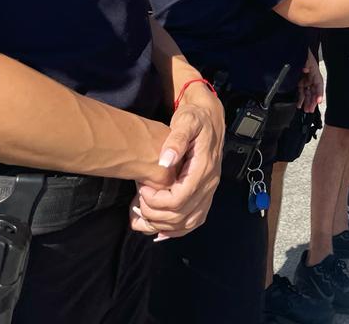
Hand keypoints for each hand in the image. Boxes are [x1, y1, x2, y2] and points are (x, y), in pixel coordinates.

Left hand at [131, 86, 224, 238]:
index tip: (142, 189)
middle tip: (137, 203)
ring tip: (143, 217)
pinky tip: (159, 230)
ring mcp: (209, 191)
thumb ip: (176, 139)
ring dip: (163, 226)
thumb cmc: (195, 119)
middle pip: (182, 215)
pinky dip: (176, 230)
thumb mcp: (186, 121)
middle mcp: (210, 184)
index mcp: (204, 168)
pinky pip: (194, 220)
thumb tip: (165, 161)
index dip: (157, 201)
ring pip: (187, 223)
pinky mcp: (205, 194)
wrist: (210, 118)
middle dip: (155, 215)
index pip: (180, 199)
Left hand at [297, 51, 323, 112]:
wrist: (297, 50)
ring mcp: (306, 80)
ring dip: (308, 102)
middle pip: (314, 91)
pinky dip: (301, 99)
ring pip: (308, 94)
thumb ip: (306, 62)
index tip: (319, 101)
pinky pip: (302, 92)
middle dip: (313, 101)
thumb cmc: (304, 53)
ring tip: (307, 110)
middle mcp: (312, 78)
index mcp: (315, 72)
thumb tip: (306, 68)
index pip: (319, 84)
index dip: (319, 93)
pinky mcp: (300, 82)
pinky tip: (300, 105)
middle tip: (311, 109)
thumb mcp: (306, 56)